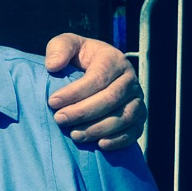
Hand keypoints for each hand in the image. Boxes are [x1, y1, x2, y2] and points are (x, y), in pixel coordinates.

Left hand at [44, 36, 144, 150]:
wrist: (95, 73)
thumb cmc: (79, 59)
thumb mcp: (68, 45)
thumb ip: (59, 48)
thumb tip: (53, 66)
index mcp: (114, 59)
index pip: (98, 77)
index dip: (75, 92)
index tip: (52, 102)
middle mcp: (130, 79)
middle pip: (111, 98)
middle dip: (83, 112)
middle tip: (60, 120)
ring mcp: (137, 99)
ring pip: (124, 117)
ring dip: (98, 128)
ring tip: (75, 135)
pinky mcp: (139, 117)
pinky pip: (134, 131)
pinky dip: (119, 140)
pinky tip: (100, 144)